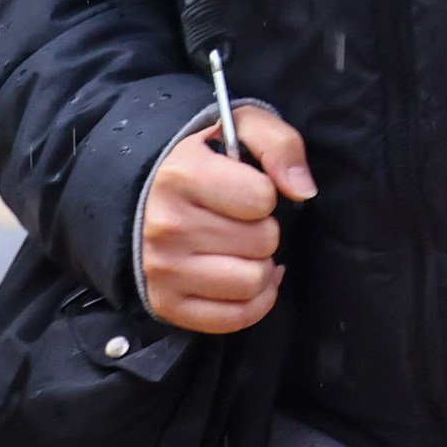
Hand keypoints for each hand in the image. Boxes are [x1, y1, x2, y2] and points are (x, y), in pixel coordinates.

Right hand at [136, 102, 315, 335]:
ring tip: (243, 247)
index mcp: (182, 176)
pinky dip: (253, 301)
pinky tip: (244, 275)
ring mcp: (163, 270)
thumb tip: (303, 190)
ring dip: (259, 265)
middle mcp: (166, 226)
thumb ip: (278, 144)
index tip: (248, 189)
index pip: (261, 198)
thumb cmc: (202, 160)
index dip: (266, 193)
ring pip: (252, 282)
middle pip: (262, 242)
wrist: (143, 193)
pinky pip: (235, 318)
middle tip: (242, 220)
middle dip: (263, 229)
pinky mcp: (167, 304)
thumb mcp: (240, 127)